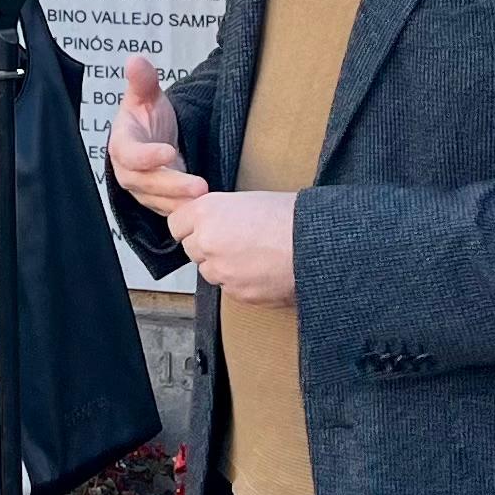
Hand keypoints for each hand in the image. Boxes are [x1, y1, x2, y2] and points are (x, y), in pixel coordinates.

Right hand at [108, 56, 202, 209]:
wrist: (154, 138)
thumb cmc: (147, 118)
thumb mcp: (146, 96)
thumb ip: (142, 80)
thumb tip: (135, 60)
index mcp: (122, 144)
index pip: (130, 154)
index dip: (146, 156)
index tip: (168, 152)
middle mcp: (129, 171)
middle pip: (146, 183)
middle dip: (172, 186)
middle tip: (199, 186)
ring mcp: (144, 189)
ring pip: (159, 201)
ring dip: (182, 202)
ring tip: (207, 199)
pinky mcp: (159, 201)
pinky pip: (170, 209)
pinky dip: (187, 210)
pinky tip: (206, 208)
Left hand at [167, 189, 296, 304]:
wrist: (317, 243)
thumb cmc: (290, 216)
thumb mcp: (248, 200)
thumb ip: (221, 214)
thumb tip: (212, 224)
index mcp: (207, 212)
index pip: (176, 225)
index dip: (190, 226)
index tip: (201, 227)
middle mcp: (207, 241)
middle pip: (192, 250)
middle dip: (207, 248)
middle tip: (235, 241)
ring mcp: (221, 271)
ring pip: (210, 272)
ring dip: (224, 267)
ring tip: (254, 256)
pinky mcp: (237, 293)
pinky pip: (230, 289)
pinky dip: (242, 283)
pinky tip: (263, 270)